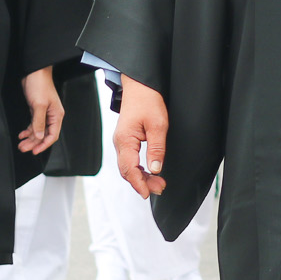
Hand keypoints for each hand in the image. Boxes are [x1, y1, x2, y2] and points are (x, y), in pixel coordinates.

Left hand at [17, 66, 63, 153]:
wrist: (34, 71)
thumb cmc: (40, 84)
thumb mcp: (39, 105)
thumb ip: (39, 122)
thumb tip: (39, 136)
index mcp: (56, 115)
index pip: (52, 135)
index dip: (43, 145)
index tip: (34, 151)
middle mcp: (52, 116)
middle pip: (44, 135)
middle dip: (34, 143)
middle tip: (23, 148)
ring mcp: (44, 113)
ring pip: (38, 130)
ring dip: (29, 138)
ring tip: (21, 144)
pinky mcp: (37, 109)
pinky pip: (34, 124)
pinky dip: (28, 130)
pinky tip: (22, 134)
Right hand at [114, 75, 168, 197]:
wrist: (140, 86)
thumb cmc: (147, 101)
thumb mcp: (158, 125)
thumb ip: (156, 148)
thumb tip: (156, 169)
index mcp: (125, 139)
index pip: (129, 168)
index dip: (139, 183)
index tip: (148, 193)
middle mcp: (119, 143)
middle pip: (127, 171)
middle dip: (142, 183)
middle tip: (161, 188)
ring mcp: (121, 142)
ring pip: (128, 167)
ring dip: (141, 177)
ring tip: (158, 183)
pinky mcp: (126, 140)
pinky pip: (129, 160)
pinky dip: (138, 169)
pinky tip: (149, 172)